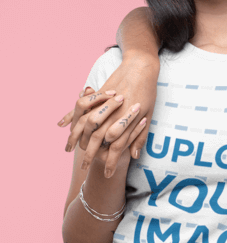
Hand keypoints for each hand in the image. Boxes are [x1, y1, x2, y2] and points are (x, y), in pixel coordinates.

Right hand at [58, 54, 157, 174]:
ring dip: (75, 138)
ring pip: (83, 124)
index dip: (111, 162)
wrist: (140, 67)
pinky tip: (61, 125)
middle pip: (96, 139)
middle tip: (85, 168)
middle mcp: (111, 114)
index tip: (107, 174)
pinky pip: (79, 107)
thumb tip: (134, 156)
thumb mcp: (149, 116)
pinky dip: (69, 115)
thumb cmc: (148, 93)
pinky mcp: (96, 95)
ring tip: (68, 149)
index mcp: (126, 121)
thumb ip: (140, 136)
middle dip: (90, 155)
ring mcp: (102, 104)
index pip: (116, 147)